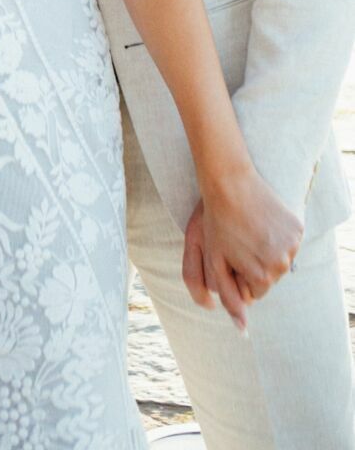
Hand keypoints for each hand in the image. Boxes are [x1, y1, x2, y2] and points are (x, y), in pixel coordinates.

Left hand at [182, 172, 301, 331]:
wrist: (229, 184)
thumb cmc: (217, 224)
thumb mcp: (216, 263)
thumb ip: (229, 298)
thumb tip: (242, 330)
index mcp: (262, 277)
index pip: (254, 291)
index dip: (239, 273)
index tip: (231, 254)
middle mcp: (282, 265)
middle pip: (268, 277)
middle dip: (253, 264)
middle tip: (238, 240)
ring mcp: (292, 245)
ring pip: (278, 260)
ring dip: (266, 249)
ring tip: (249, 229)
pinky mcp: (297, 228)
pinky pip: (287, 242)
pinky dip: (277, 234)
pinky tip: (262, 220)